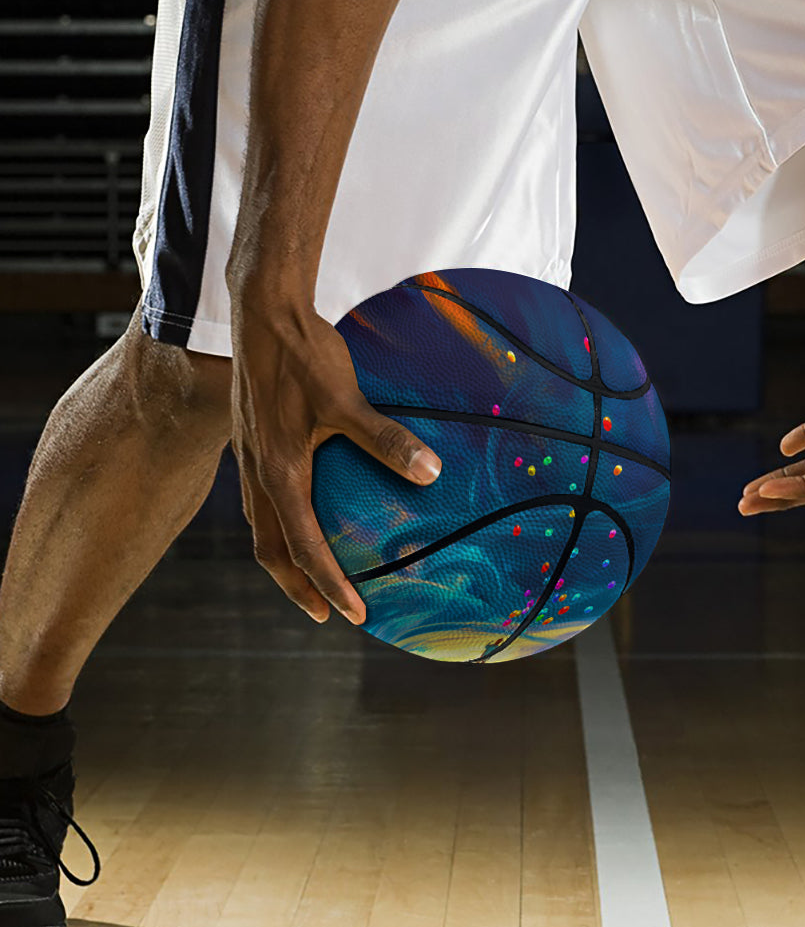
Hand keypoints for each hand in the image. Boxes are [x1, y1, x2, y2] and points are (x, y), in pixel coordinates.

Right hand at [230, 300, 440, 622]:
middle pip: (272, 551)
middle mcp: (258, 472)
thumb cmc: (305, 354)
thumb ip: (385, 438)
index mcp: (278, 471)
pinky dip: (283, 522)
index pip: (303, 548)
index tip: (354, 615)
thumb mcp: (346, 398)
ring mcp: (251, 457)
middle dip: (298, 588)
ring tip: (314, 577)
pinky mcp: (255, 441)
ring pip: (263, 526)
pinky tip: (307, 512)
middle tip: (328, 614)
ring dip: (287, 559)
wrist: (262, 311)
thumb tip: (432, 473)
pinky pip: (264, 499)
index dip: (329, 585)